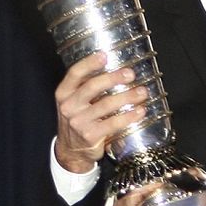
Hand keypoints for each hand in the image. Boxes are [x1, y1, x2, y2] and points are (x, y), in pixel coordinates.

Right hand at [53, 52, 146, 172]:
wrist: (72, 150)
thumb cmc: (79, 120)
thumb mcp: (75, 102)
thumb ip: (88, 87)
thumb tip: (116, 70)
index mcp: (64, 93)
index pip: (74, 74)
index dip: (89, 63)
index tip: (105, 55)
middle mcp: (68, 106)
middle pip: (92, 87)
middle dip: (113, 78)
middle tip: (130, 74)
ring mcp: (79, 122)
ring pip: (105, 105)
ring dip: (127, 97)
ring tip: (142, 92)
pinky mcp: (91, 135)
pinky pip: (113, 123)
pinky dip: (129, 116)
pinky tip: (140, 111)